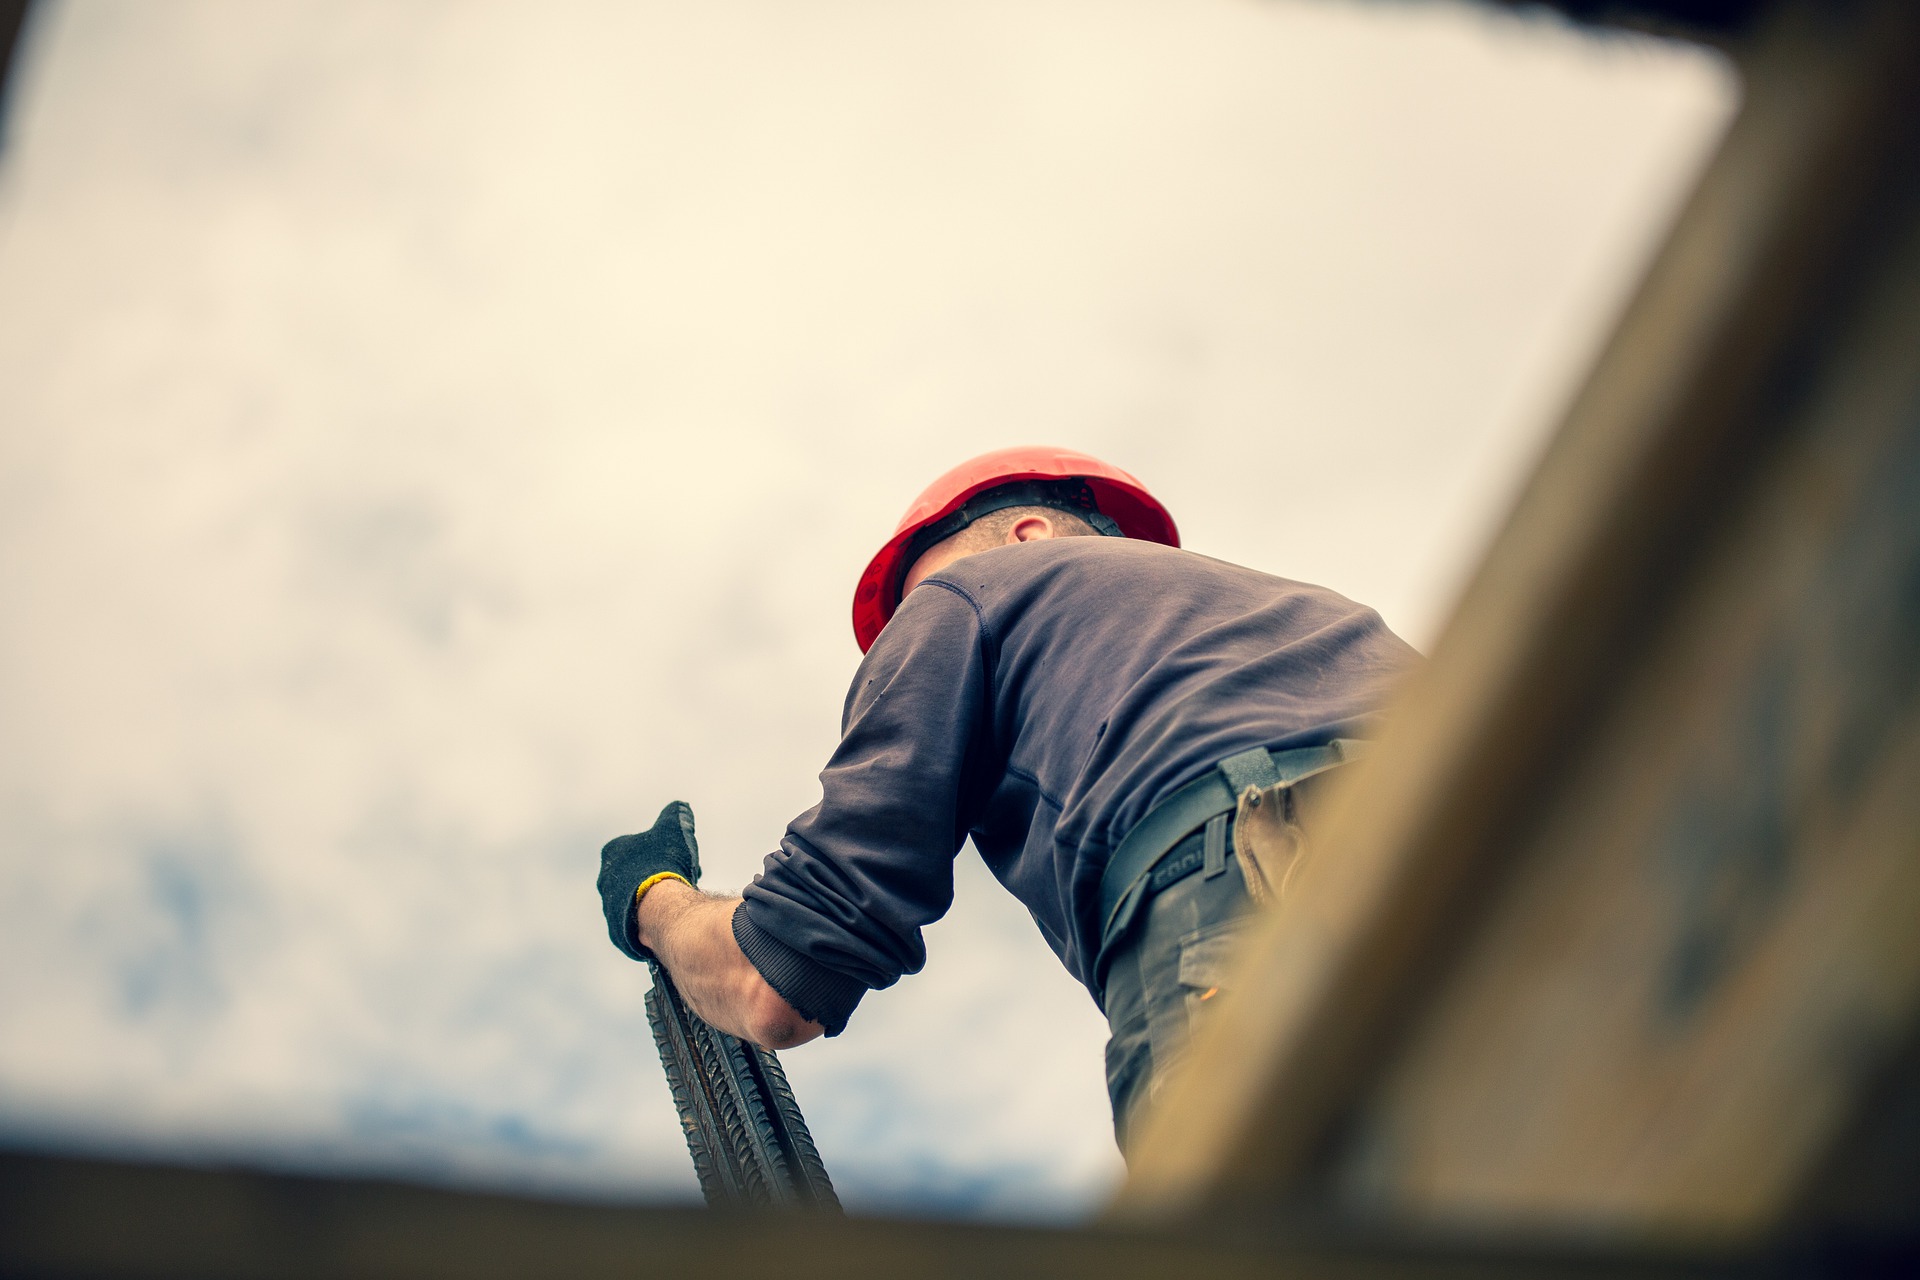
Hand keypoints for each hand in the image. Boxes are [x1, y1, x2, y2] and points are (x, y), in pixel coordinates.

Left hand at [597, 800, 702, 960]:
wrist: (660, 907)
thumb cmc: (665, 864)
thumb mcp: (673, 827)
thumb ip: (675, 814)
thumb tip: (680, 807)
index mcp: (612, 852)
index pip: (639, 849)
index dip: (663, 853)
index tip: (681, 859)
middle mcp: (605, 881)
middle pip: (636, 877)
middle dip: (658, 877)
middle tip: (682, 881)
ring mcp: (609, 909)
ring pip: (636, 902)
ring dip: (654, 901)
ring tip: (678, 903)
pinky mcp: (618, 933)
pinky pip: (637, 924)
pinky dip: (652, 921)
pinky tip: (669, 919)